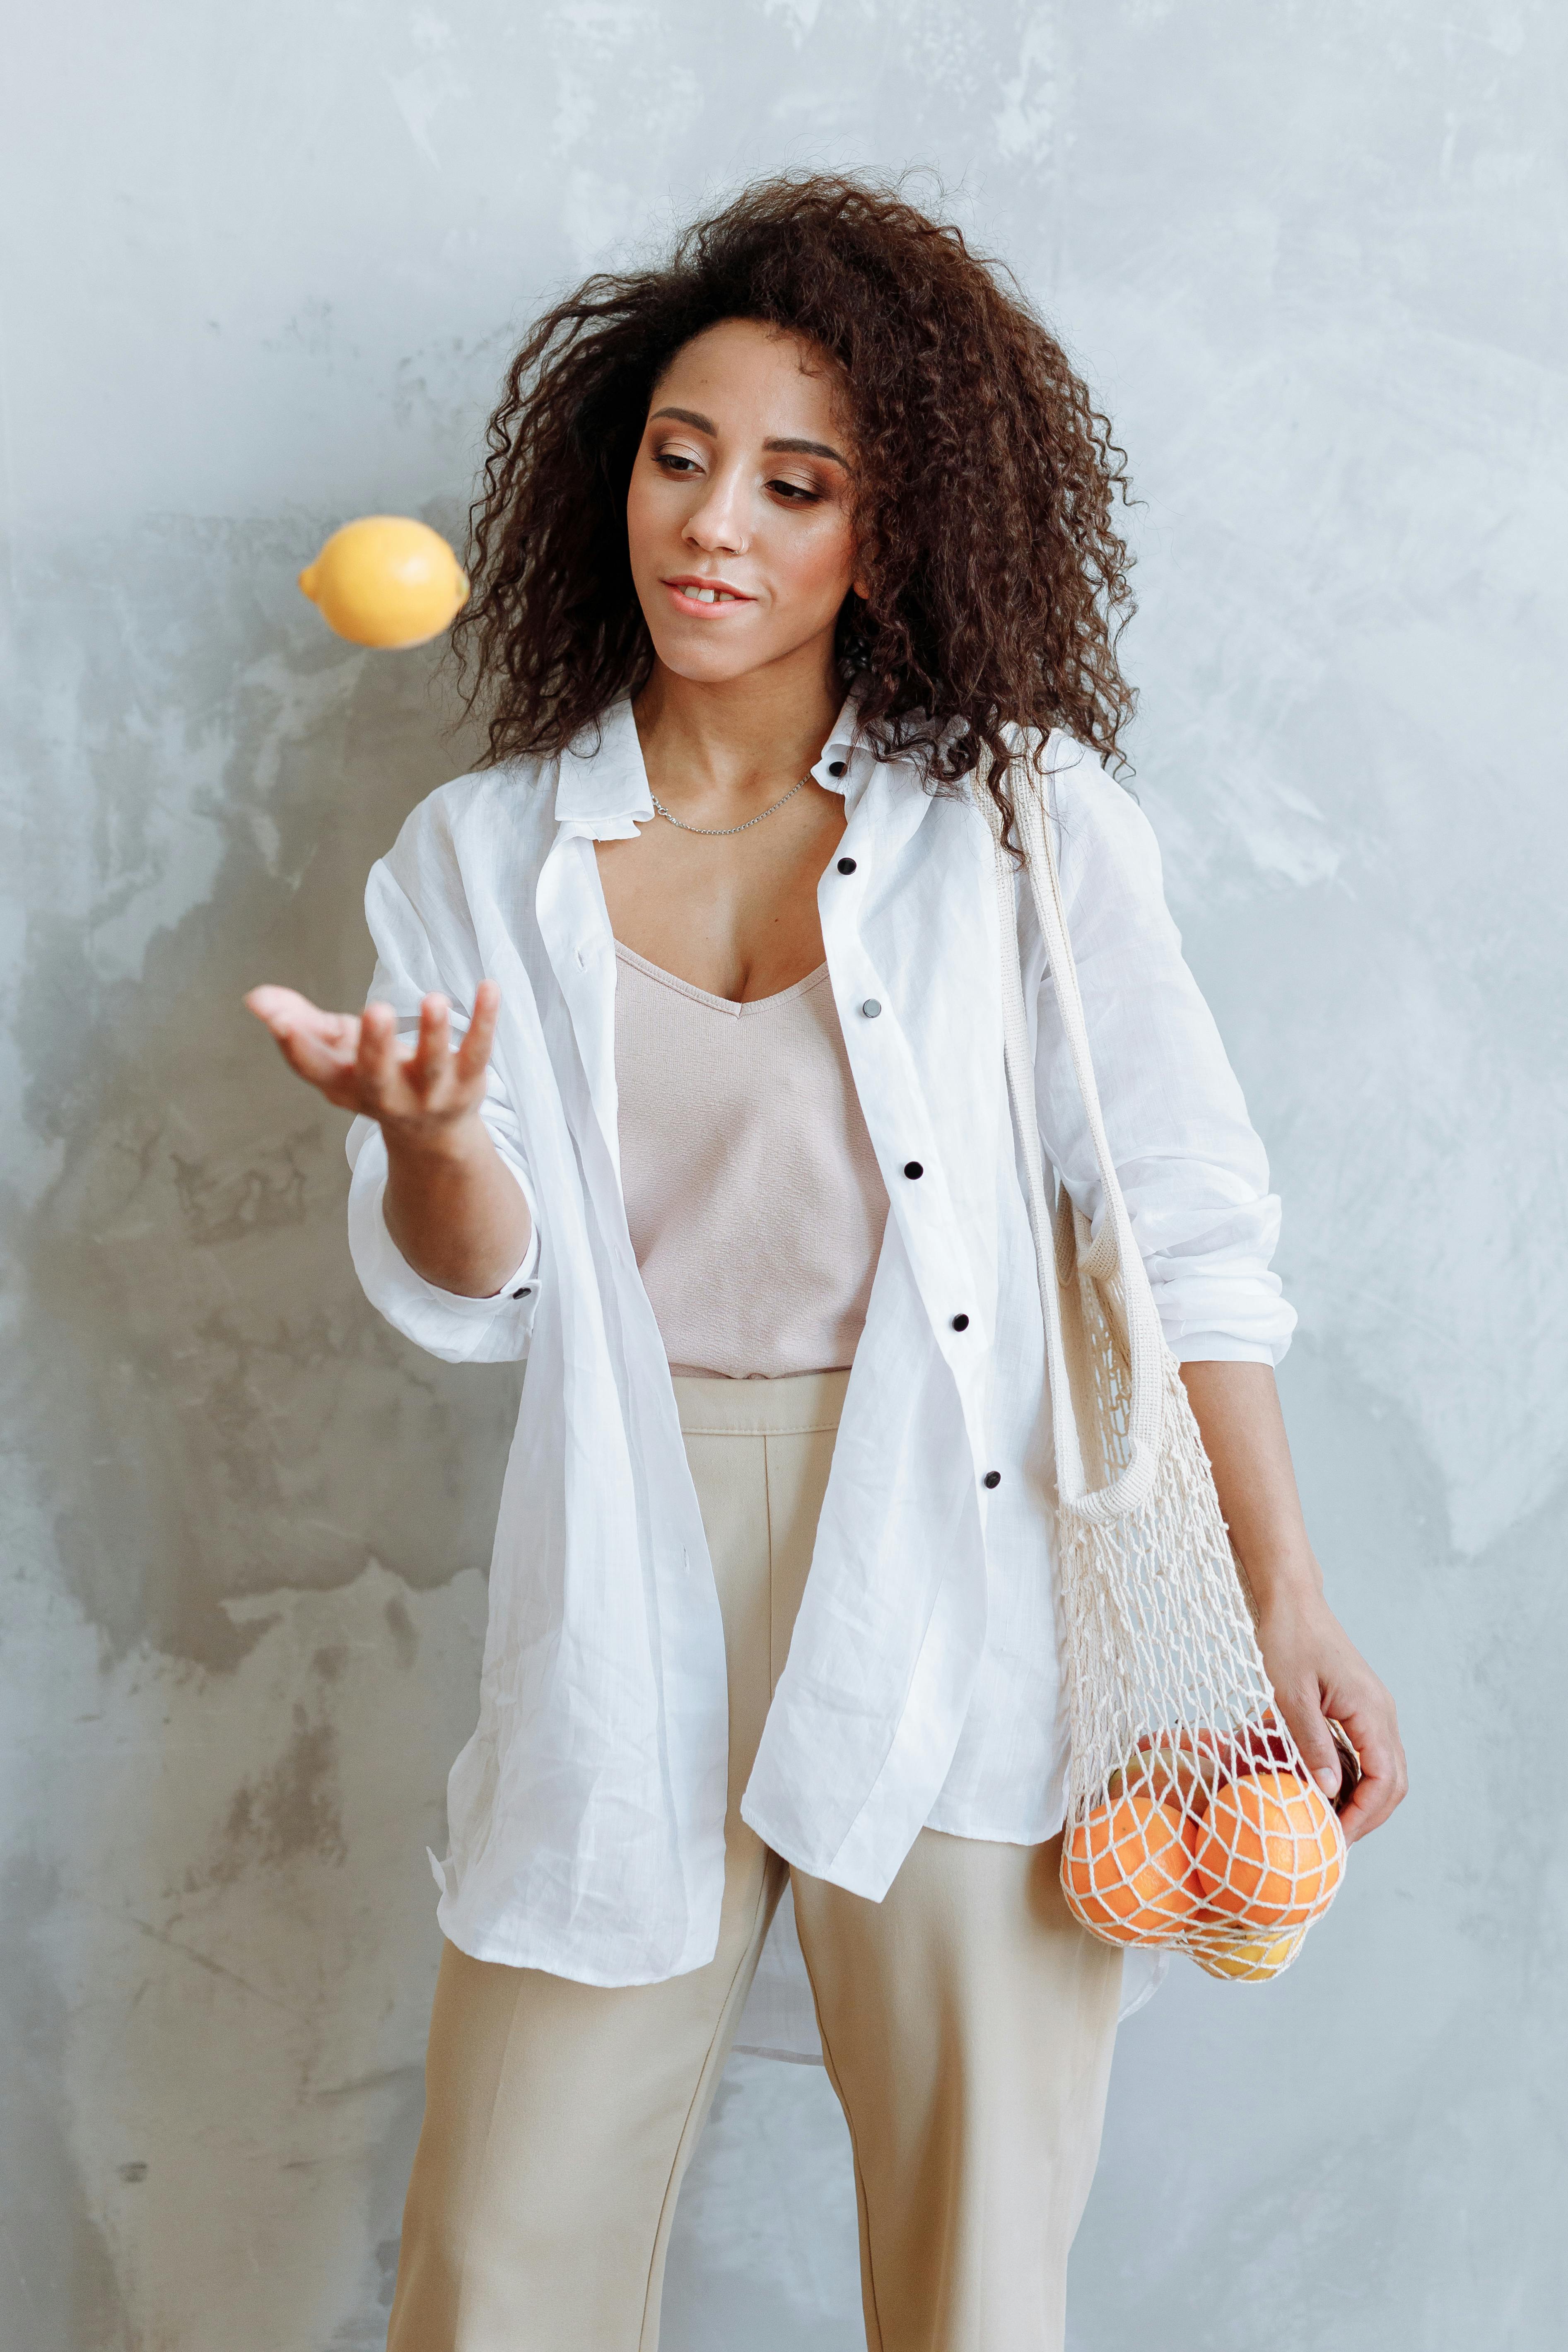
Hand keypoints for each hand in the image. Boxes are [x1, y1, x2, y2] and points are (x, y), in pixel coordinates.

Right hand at [245, 981, 500, 1142]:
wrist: (432, 1134)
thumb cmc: (374, 1076)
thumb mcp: (335, 1052)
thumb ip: (298, 1022)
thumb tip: (254, 997)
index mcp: (345, 1085)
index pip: (315, 1070)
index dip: (296, 1047)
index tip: (281, 1020)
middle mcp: (387, 1096)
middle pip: (377, 1074)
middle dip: (376, 1044)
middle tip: (375, 1009)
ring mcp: (431, 1093)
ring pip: (433, 1065)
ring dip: (434, 1032)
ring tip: (435, 999)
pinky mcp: (469, 1082)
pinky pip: (479, 1051)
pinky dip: (485, 1021)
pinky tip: (489, 987)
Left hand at [1255, 1589, 1406, 1844]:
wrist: (1292, 1602)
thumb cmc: (1287, 1640)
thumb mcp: (1291, 1694)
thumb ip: (1311, 1743)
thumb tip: (1331, 1791)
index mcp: (1371, 1711)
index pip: (1385, 1781)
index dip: (1363, 1816)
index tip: (1333, 1837)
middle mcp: (1383, 1714)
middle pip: (1393, 1783)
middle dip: (1367, 1817)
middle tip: (1333, 1839)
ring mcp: (1375, 1711)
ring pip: (1385, 1770)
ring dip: (1363, 1800)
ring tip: (1329, 1821)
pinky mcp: (1361, 1708)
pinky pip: (1370, 1753)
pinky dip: (1356, 1778)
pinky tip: (1327, 1789)